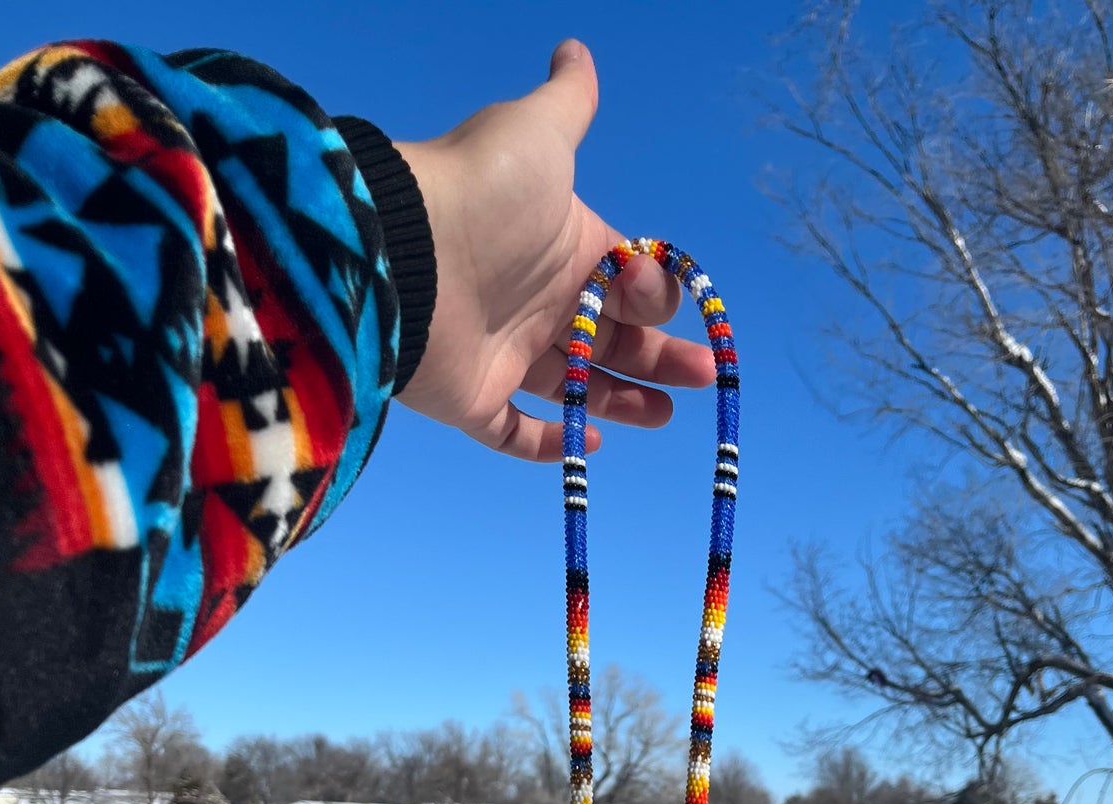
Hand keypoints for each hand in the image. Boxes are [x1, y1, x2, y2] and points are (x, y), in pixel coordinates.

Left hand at [394, 41, 715, 461]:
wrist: (408, 254)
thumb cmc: (483, 193)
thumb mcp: (539, 134)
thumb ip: (568, 101)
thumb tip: (575, 50)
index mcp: (565, 248)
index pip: (626, 281)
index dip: (652, 290)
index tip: (652, 291)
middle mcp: (540, 302)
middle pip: (614, 339)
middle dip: (662, 356)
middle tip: (704, 375)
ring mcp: (506, 355)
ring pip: (576, 388)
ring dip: (623, 401)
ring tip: (663, 413)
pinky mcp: (474, 402)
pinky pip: (515, 433)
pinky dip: (549, 443)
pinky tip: (588, 444)